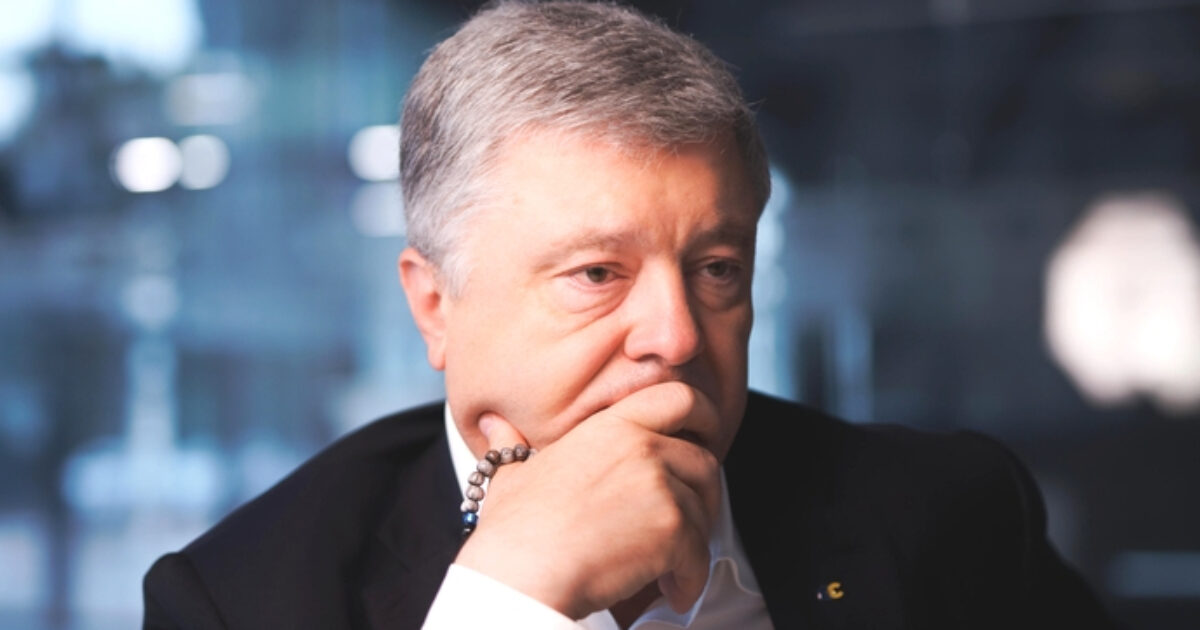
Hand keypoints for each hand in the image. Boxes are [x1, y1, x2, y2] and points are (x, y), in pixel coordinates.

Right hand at [453, 382, 722, 619]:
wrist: (521, 573)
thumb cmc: (513, 530)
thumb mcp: (510, 473)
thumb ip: (512, 444)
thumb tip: (493, 425)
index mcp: (610, 427)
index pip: (679, 397)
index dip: (704, 416)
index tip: (705, 436)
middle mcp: (640, 447)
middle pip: (703, 460)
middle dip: (705, 494)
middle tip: (691, 519)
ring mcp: (658, 486)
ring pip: (704, 511)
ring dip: (694, 543)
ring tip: (673, 567)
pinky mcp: (671, 528)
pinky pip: (700, 554)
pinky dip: (691, 579)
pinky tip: (674, 591)